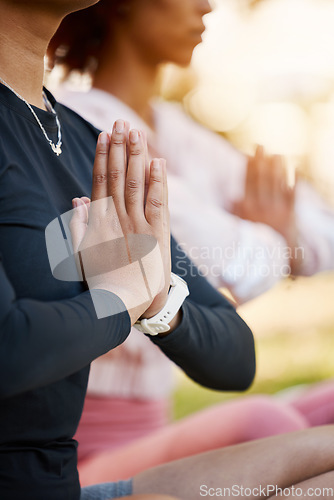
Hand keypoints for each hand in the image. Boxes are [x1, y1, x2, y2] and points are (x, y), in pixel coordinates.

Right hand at [69, 120, 170, 323]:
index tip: (105, 134)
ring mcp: (139, 224)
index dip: (103, 155)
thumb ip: (79, 226)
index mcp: (101, 221)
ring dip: (136, 156)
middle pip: (117, 175)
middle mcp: (119, 217)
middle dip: (120, 147)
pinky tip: (157, 161)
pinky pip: (158, 202)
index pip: (100, 180)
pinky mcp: (158, 234)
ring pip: (136, 183)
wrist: (128, 302)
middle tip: (121, 121)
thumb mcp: (84, 254)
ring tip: (136, 131)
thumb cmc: (105, 278)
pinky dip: (158, 181)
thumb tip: (78, 199)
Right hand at [232, 146, 302, 272]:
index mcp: (247, 209)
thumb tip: (231, 198)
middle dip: (261, 161)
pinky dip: (294, 181)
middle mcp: (261, 207)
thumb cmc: (252, 243)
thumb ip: (235, 213)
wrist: (271, 258)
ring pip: (277, 183)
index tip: (250, 154)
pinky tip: (295, 170)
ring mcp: (276, 210)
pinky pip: (293, 194)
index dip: (249, 166)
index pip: (247, 182)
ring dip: (277, 167)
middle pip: (261, 178)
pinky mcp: (290, 214)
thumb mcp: (239, 228)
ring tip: (277, 155)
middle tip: (261, 146)